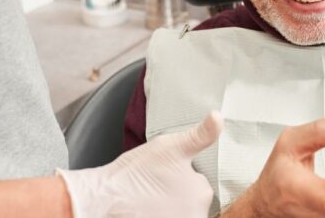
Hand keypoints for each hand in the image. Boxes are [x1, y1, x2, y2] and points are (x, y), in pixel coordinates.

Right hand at [57, 111, 222, 217]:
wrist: (105, 196)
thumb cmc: (138, 171)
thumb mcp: (173, 146)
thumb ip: (201, 135)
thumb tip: (219, 116)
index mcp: (203, 195)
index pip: (201, 183)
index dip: (183, 175)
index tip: (165, 172)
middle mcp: (196, 215)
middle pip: (192, 200)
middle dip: (179, 192)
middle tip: (157, 183)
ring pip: (180, 210)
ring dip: (170, 204)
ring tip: (150, 196)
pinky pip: (169, 215)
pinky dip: (161, 212)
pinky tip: (147, 206)